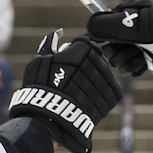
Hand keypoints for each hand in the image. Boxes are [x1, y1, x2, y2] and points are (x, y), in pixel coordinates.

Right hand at [7, 32, 123, 152]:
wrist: (51, 120)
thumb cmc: (41, 88)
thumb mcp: (39, 61)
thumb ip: (50, 43)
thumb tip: (59, 32)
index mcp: (81, 49)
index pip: (86, 43)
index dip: (76, 52)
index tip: (69, 63)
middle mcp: (97, 61)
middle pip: (97, 57)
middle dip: (86, 65)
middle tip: (74, 80)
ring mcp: (107, 79)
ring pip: (104, 72)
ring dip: (94, 78)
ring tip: (80, 91)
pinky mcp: (113, 96)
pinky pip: (110, 88)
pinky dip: (101, 92)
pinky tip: (89, 99)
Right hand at [84, 0, 152, 68]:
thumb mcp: (134, 24)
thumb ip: (110, 26)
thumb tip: (89, 26)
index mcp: (125, 16)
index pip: (104, 32)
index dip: (107, 41)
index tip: (113, 46)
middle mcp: (129, 30)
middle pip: (111, 48)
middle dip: (118, 54)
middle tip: (131, 51)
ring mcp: (138, 43)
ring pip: (121, 59)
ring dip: (128, 61)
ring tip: (139, 58)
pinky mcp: (146, 55)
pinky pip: (132, 66)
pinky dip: (136, 67)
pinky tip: (143, 64)